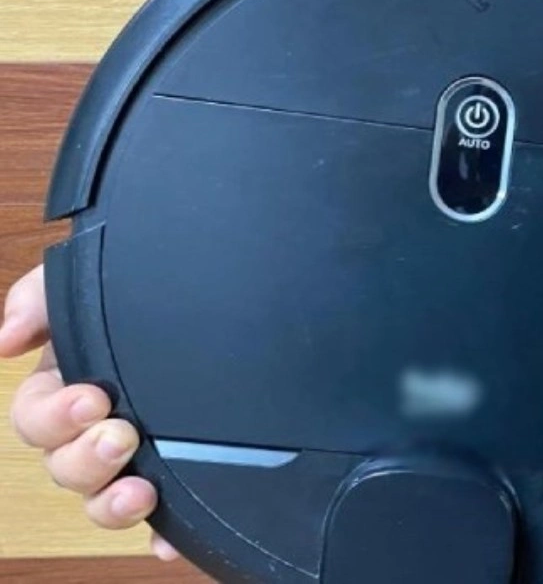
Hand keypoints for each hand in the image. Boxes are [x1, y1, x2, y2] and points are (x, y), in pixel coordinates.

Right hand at [1, 265, 179, 561]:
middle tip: (122, 435)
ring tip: (142, 491)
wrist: (242, 305)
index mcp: (71, 387)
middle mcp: (98, 429)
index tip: (93, 398)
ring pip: (103, 502)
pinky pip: (164, 523)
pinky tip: (172, 541)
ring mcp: (139, 460)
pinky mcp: (181, 482)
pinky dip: (163, 535)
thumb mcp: (99, 278)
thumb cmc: (160, 297)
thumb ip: (43, 296)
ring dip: (113, 505)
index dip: (54, 416)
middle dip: (86, 459)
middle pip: (64, 467)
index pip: (35, 419)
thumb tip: (6, 339)